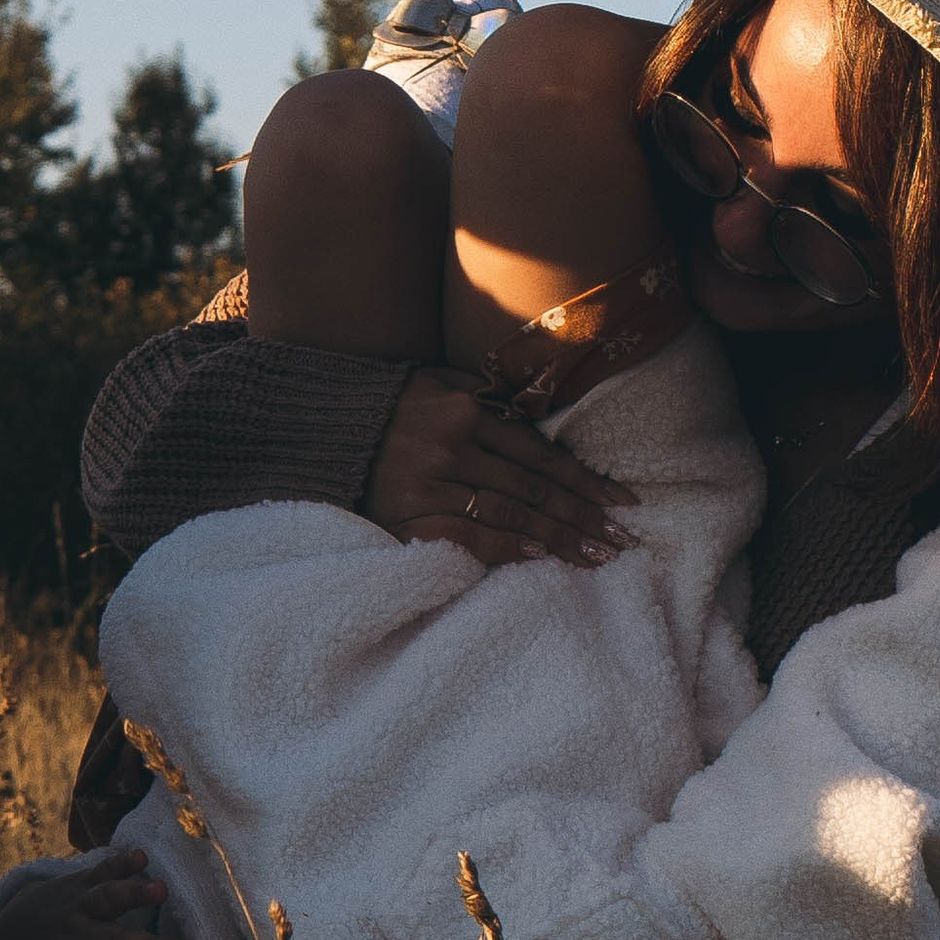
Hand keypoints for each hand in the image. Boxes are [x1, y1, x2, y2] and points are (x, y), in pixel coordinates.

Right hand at [360, 365, 632, 570]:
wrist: (317, 428)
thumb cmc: (387, 407)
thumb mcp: (436, 383)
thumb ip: (485, 397)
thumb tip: (538, 416)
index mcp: (466, 411)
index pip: (540, 454)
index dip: (585, 481)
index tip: (621, 502)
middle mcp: (454, 447)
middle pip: (534, 489)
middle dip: (583, 516)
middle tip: (622, 540)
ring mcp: (430, 485)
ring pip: (510, 515)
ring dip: (557, 537)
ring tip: (595, 556)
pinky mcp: (408, 517)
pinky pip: (468, 537)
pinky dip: (505, 548)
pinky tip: (538, 556)